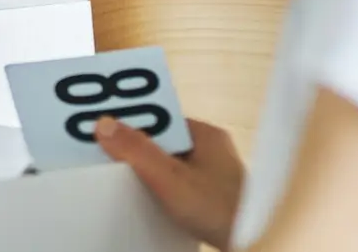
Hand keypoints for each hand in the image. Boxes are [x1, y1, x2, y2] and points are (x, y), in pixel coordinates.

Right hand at [96, 117, 244, 250]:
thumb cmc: (220, 209)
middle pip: (163, 141)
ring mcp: (213, 176)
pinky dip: (162, 189)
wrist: (252, 241)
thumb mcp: (169, 178)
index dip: (134, 121)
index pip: (161, 117)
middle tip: (107, 154)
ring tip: (122, 179)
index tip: (107, 126)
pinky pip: (178, 185)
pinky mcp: (211, 199)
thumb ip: (137, 151)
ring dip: (149, 171)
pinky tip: (149, 200)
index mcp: (206, 135)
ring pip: (170, 165)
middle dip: (138, 148)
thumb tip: (104, 124)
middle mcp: (212, 151)